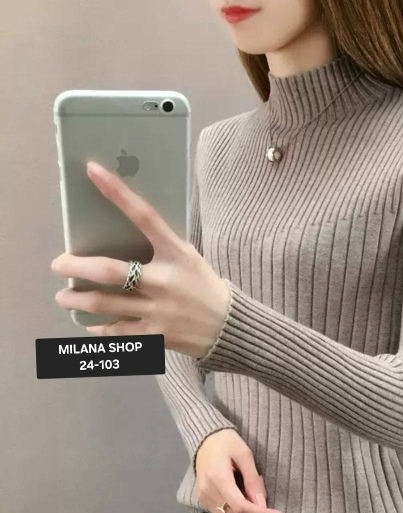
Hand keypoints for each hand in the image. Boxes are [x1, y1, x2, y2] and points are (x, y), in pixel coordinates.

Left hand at [51, 161, 229, 358]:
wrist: (227, 325)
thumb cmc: (203, 285)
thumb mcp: (188, 257)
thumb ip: (159, 246)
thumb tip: (118, 233)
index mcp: (176, 254)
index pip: (145, 216)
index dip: (118, 193)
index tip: (93, 170)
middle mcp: (165, 282)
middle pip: (110, 272)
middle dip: (77, 266)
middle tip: (58, 264)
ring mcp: (159, 311)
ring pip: (105, 304)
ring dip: (77, 299)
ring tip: (63, 296)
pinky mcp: (155, 335)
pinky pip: (117, 332)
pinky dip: (99, 327)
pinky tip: (90, 323)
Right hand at [195, 429, 282, 512]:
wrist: (204, 438)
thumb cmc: (226, 442)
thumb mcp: (244, 454)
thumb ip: (253, 480)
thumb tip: (262, 504)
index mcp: (219, 478)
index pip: (241, 507)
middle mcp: (208, 492)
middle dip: (253, 509)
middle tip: (257, 487)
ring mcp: (203, 497)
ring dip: (243, 511)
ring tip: (245, 489)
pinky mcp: (202, 499)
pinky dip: (233, 509)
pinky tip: (236, 493)